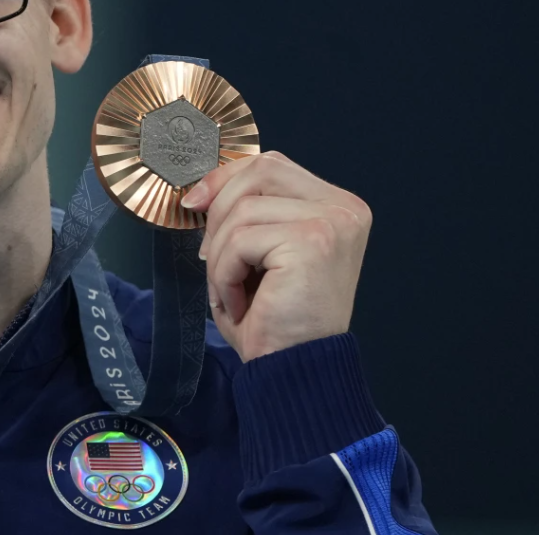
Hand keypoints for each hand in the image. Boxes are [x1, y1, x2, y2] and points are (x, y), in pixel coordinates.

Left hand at [180, 151, 370, 361]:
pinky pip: (241, 241)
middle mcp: (343, 209)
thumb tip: (200, 189)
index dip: (225, 178)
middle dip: (219, 211)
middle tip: (211, 257)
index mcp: (336, 206)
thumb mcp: (258, 253)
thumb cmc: (276, 320)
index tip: (195, 202)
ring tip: (232, 290)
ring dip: (221, 255)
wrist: (294, 372)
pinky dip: (225, 274)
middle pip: (259, 171)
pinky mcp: (313, 242)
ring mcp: (333, 222)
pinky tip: (241, 302)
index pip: (270, 165)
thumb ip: (244, 211)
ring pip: (242, 210)